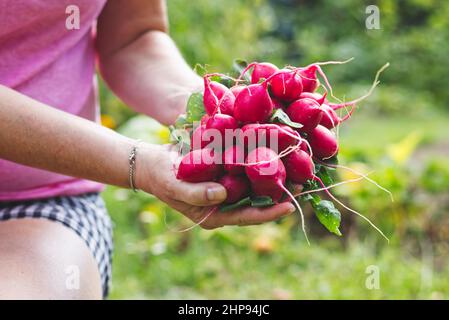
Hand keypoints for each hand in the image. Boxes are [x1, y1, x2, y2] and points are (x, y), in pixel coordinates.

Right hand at [136, 144, 296, 228]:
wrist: (153, 162)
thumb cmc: (161, 178)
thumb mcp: (175, 186)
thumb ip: (196, 194)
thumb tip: (222, 194)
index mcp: (215, 214)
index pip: (248, 217)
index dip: (269, 213)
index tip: (290, 206)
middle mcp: (226, 203)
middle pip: (258, 202)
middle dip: (279, 194)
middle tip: (303, 184)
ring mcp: (227, 187)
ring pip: (256, 185)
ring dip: (274, 177)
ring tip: (296, 166)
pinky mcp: (226, 170)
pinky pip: (247, 169)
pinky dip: (260, 161)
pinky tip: (275, 149)